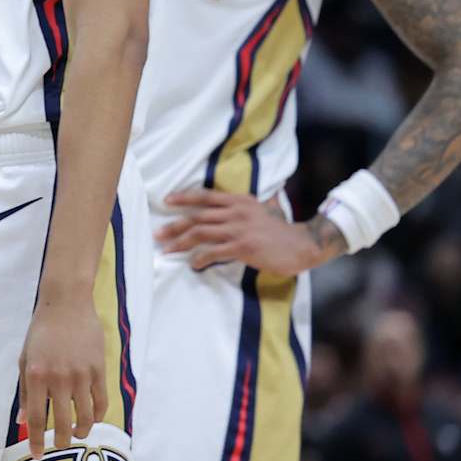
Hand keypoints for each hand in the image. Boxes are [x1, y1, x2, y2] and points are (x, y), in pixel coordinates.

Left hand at [17, 297, 104, 457]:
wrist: (66, 304)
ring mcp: (81, 375)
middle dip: (62, 442)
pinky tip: (91, 418)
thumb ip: (25, 392)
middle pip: (63, 423)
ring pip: (86, 417)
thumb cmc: (41, 332)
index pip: (37, 419)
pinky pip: (101, 402)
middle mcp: (59, 378)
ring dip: (81, 431)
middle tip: (60, 446)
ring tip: (77, 434)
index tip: (37, 455)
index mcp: (36, 376)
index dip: (37, 441)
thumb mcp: (25, 360)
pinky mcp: (99, 370)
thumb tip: (22, 422)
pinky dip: (97, 416)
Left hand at [157, 189, 341, 274]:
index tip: (167, 201)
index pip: (205, 196)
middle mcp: (235, 212)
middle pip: (197, 217)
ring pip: (200, 233)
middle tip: (157, 233)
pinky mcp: (242, 247)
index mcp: (239, 201)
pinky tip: (192, 264)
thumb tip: (227, 207)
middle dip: (174, 225)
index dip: (184, 197)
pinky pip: (213, 252)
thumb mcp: (262, 208)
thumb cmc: (281, 229)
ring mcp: (238, 229)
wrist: (302, 243)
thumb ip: (243, 207)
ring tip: (167, 250)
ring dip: (180, 243)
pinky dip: (199, 258)